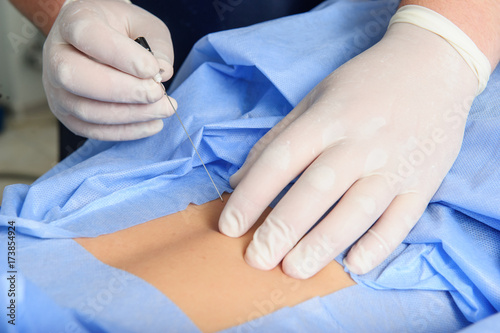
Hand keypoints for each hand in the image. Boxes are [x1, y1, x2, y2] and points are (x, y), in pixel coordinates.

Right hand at [43, 0, 175, 139]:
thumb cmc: (123, 31)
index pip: (87, 36)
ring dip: (131, 115)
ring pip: (86, 110)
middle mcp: (56, 55)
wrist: (101, 42)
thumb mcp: (145, 25)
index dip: (121, 56)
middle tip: (158, 93)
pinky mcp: (67, 115)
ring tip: (163, 109)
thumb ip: (157, 45)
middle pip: (75, 78)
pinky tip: (153, 124)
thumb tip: (163, 73)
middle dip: (124, 91)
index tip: (153, 69)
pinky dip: (126, 131)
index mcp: (73, 20)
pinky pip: (93, 130)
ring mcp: (56, 89)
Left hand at [218, 22, 477, 277]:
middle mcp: (361, 143)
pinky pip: (401, 220)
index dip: (252, 195)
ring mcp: (396, 164)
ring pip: (358, 211)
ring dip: (324, 244)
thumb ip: (277, 139)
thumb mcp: (315, 98)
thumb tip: (239, 181)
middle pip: (317, 190)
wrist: (433, 65)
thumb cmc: (365, 84)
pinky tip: (354, 264)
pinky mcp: (424, 182)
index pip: (281, 160)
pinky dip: (379, 245)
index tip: (229, 226)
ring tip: (294, 270)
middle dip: (283, 229)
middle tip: (257, 259)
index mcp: (328, 118)